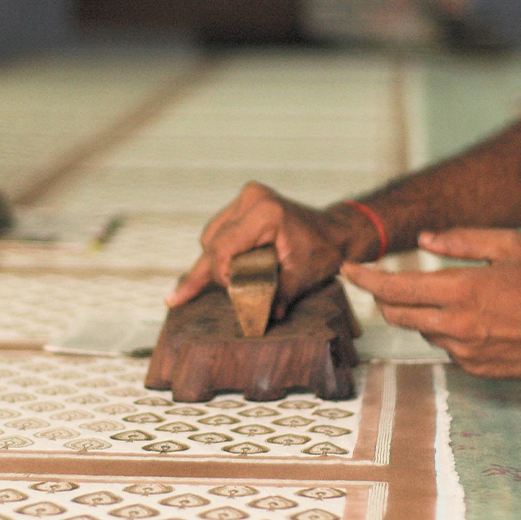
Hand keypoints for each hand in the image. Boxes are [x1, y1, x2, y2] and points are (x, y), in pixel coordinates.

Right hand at [167, 182, 347, 318]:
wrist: (336, 233)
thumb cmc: (323, 252)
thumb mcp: (302, 277)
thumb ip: (276, 295)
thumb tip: (256, 321)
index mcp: (265, 213)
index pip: (223, 249)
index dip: (222, 276)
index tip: (232, 296)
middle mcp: (251, 199)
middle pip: (213, 243)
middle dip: (213, 273)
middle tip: (184, 298)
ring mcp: (246, 198)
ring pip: (210, 238)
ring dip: (212, 263)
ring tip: (192, 289)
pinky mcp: (243, 204)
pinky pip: (218, 232)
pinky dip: (214, 254)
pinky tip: (190, 281)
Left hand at [341, 228, 520, 377]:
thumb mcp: (507, 245)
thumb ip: (460, 240)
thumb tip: (424, 240)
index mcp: (460, 289)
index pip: (394, 287)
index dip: (365, 279)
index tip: (347, 270)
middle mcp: (456, 324)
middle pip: (395, 313)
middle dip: (385, 298)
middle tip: (387, 283)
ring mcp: (463, 350)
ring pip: (421, 329)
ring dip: (424, 314)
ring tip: (457, 299)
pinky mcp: (472, 368)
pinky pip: (445, 347)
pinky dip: (448, 332)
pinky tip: (478, 321)